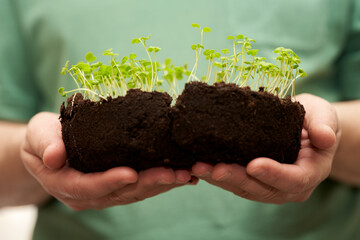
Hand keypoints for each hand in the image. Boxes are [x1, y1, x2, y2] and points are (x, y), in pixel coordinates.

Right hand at [21, 112, 195, 210]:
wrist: (49, 147)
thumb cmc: (43, 138)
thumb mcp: (38, 136)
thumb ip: (45, 144)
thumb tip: (54, 157)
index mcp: (65, 184)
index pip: (88, 187)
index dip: (109, 181)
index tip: (130, 173)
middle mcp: (87, 195)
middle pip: (119, 193)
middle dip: (147, 184)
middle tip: (171, 173)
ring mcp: (104, 193)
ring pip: (135, 193)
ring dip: (160, 184)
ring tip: (183, 174)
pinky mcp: (118, 186)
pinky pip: (141, 187)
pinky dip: (161, 182)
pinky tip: (182, 175)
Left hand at [192, 93, 339, 203]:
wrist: (304, 128)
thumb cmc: (314, 120)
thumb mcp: (324, 116)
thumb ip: (324, 125)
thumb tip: (325, 138)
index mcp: (309, 173)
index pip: (293, 179)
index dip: (273, 174)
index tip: (253, 164)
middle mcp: (287, 186)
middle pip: (261, 188)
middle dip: (236, 178)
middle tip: (213, 168)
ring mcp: (268, 185)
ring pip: (243, 188)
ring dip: (219, 179)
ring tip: (198, 167)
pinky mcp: (252, 180)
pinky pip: (234, 181)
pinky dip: (216, 175)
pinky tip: (198, 165)